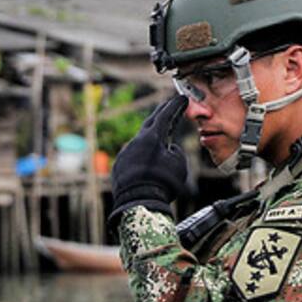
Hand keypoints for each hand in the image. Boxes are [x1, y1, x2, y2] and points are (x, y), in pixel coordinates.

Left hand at [109, 95, 189, 223]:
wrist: (139, 202)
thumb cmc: (162, 183)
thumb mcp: (178, 164)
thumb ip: (175, 151)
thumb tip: (168, 148)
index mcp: (151, 137)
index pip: (165, 116)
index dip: (175, 106)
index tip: (182, 99)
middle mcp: (135, 142)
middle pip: (150, 123)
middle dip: (161, 114)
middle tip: (168, 106)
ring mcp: (125, 153)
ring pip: (139, 141)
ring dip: (150, 138)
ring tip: (160, 135)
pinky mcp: (119, 166)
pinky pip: (132, 156)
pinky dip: (141, 154)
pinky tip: (146, 159)